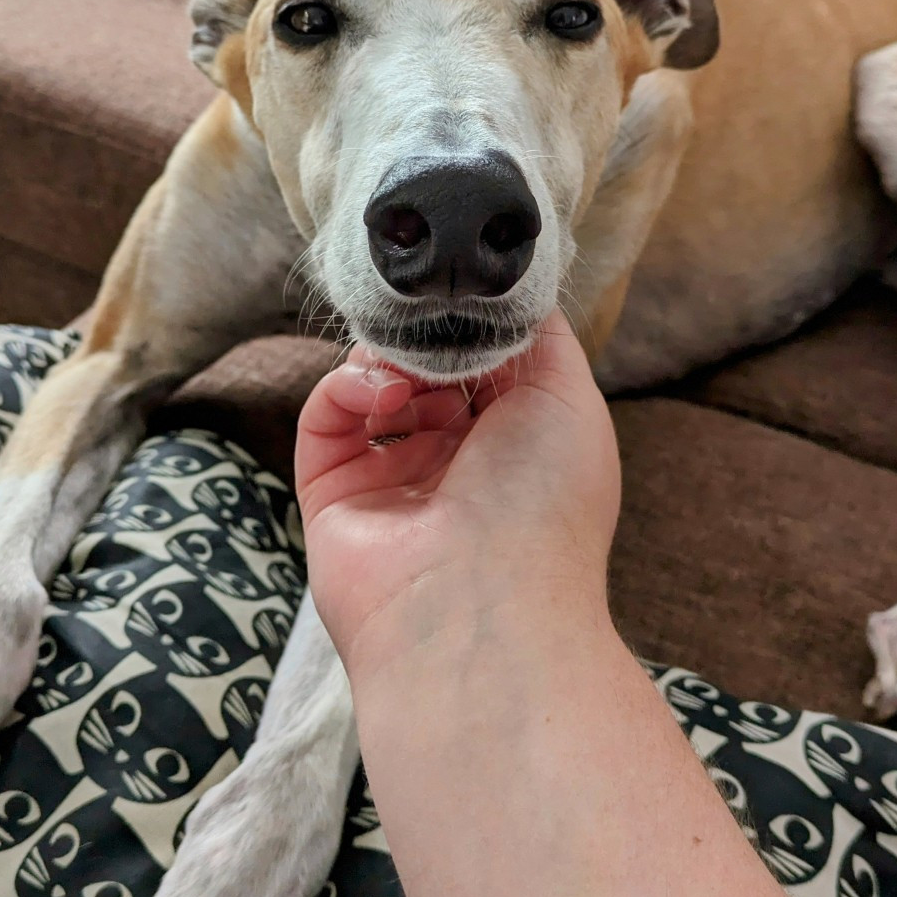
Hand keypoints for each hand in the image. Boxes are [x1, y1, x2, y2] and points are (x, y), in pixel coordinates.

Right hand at [296, 312, 619, 679]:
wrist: (481, 608)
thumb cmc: (542, 505)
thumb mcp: (569, 398)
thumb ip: (540, 333)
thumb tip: (507, 289)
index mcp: (518, 444)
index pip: (486, 360)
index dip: (477, 321)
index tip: (470, 289)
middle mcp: (457, 462)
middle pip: (427, 364)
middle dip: (429, 332)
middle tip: (435, 318)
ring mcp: (392, 478)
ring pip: (375, 380)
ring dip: (391, 355)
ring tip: (410, 366)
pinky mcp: (332, 491)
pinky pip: (326, 415)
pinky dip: (348, 386)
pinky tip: (381, 393)